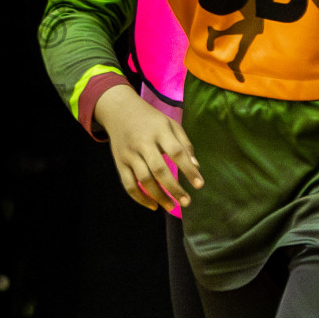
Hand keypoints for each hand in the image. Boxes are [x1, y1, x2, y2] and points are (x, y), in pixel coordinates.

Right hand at [93, 85, 203, 211]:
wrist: (119, 110)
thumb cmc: (151, 120)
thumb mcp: (170, 124)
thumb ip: (185, 144)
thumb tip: (196, 167)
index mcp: (159, 131)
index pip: (176, 152)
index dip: (188, 170)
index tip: (199, 185)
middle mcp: (143, 142)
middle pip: (159, 169)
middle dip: (174, 188)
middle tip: (186, 202)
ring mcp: (129, 153)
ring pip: (143, 179)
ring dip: (159, 196)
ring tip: (172, 207)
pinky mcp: (119, 162)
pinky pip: (128, 184)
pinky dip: (140, 198)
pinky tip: (153, 205)